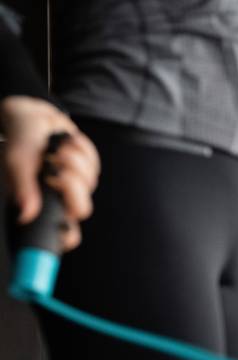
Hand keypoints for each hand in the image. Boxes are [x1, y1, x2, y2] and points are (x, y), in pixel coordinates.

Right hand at [1, 96, 99, 251]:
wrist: (31, 118)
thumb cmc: (20, 142)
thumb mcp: (17, 162)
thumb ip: (23, 188)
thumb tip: (26, 214)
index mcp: (42, 205)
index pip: (63, 236)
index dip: (66, 235)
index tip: (63, 224)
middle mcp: (60, 199)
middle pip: (82, 210)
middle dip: (70, 185)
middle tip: (54, 169)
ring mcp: (75, 185)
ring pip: (89, 183)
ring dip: (72, 161)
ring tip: (52, 151)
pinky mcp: (87, 168)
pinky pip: (94, 164)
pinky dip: (79, 150)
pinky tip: (63, 143)